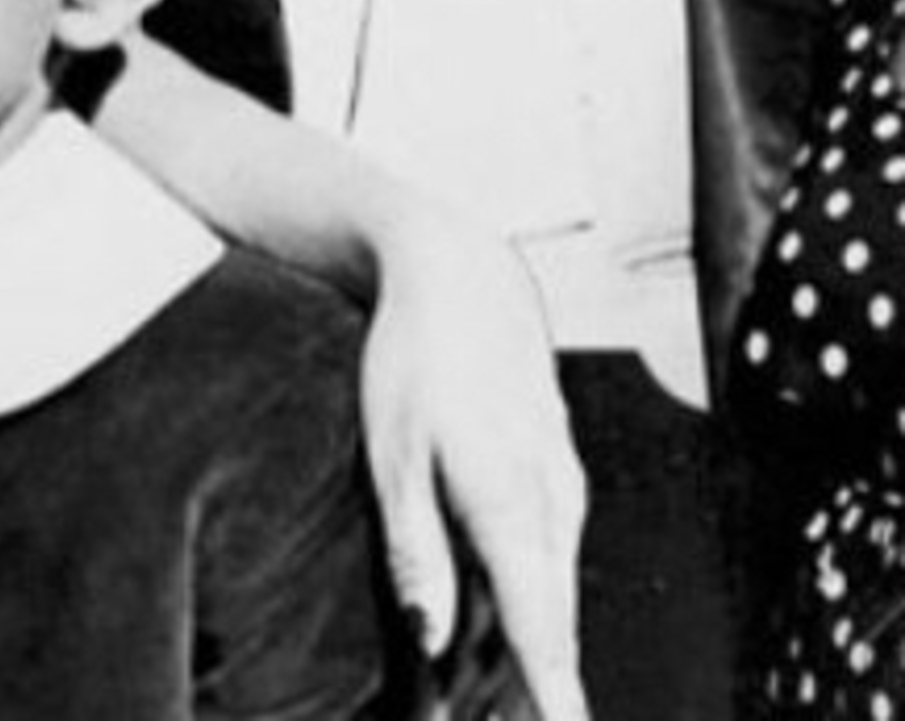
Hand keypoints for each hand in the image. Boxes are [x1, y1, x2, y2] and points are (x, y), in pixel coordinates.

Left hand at [361, 214, 588, 720]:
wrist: (463, 277)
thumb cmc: (414, 359)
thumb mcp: (391, 451)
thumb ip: (414, 548)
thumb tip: (431, 639)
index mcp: (512, 502)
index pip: (540, 624)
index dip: (553, 693)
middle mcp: (555, 503)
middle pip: (555, 619)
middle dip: (545, 687)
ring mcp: (564, 487)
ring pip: (555, 588)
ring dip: (539, 646)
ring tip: (519, 705)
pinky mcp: (558, 474)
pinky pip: (551, 554)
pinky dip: (536, 597)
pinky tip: (511, 626)